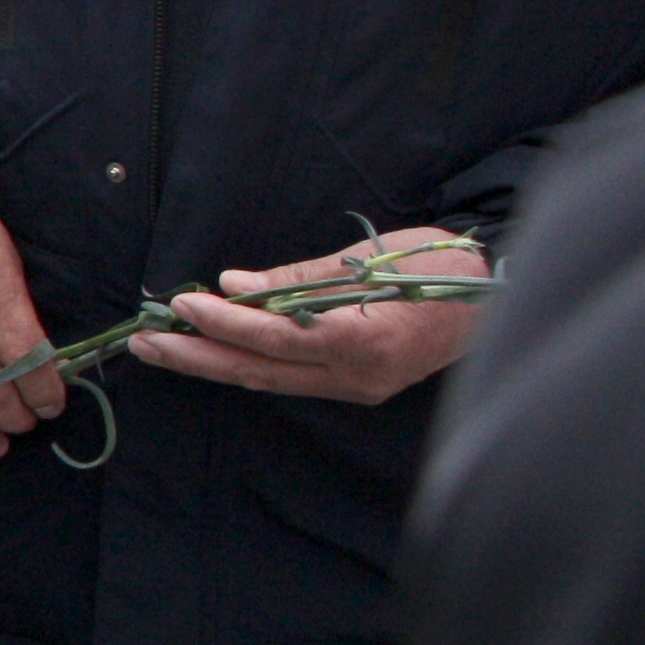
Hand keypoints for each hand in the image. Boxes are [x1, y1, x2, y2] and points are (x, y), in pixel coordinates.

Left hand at [126, 228, 488, 404]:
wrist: (502, 297)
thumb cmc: (442, 264)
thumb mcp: (370, 257)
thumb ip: (299, 279)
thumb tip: (235, 287)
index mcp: (366, 338)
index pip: (274, 335)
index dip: (221, 322)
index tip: (178, 303)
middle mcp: (359, 374)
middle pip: (260, 370)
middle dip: (197, 356)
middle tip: (142, 343)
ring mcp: (360, 386)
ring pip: (272, 380)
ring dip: (214, 364)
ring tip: (162, 349)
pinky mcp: (360, 387)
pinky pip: (293, 380)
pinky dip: (251, 366)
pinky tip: (216, 355)